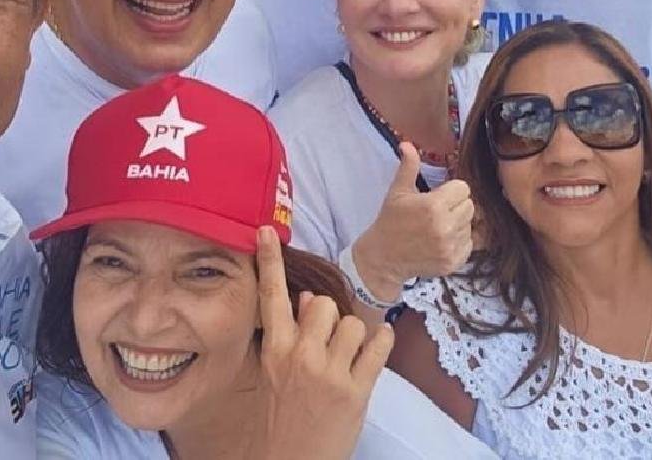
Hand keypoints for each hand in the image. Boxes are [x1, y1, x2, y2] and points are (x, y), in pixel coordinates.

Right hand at [253, 226, 393, 459]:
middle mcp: (301, 356)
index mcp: (275, 350)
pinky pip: (379, 348)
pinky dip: (384, 339)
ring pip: (353, 322)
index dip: (269, 261)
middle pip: (324, 304)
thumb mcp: (274, 375)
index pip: (271, 295)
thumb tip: (309, 300)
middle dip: (329, 313)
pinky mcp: (357, 391)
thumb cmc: (282, 418)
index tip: (267, 232)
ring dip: (355, 332)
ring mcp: (330, 373)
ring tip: (348, 350)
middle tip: (328, 333)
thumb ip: (288, 336)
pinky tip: (380, 341)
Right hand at [352, 143, 474, 300]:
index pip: (463, 188)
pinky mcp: (453, 262)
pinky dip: (459, 242)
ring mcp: (450, 246)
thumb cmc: (390, 221)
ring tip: (438, 228)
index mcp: (433, 206)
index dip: (451, 190)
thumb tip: (407, 144)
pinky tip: (441, 241)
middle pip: (470, 206)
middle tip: (438, 212)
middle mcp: (445, 226)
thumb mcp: (397, 192)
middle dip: (456, 206)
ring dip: (459, 224)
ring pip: (471, 225)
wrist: (384, 258)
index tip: (438, 197)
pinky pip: (469, 244)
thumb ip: (408, 167)